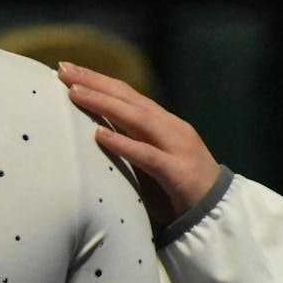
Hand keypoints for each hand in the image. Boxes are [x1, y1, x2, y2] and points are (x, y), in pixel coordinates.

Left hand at [58, 62, 219, 226]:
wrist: (220, 213)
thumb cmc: (178, 189)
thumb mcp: (151, 160)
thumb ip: (130, 145)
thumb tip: (93, 134)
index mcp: (163, 123)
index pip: (127, 95)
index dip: (98, 80)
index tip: (68, 69)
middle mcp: (170, 127)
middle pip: (128, 98)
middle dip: (95, 82)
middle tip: (63, 69)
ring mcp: (177, 147)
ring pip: (137, 119)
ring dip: (104, 104)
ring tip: (75, 93)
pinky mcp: (179, 172)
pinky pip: (147, 156)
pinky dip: (123, 144)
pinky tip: (99, 136)